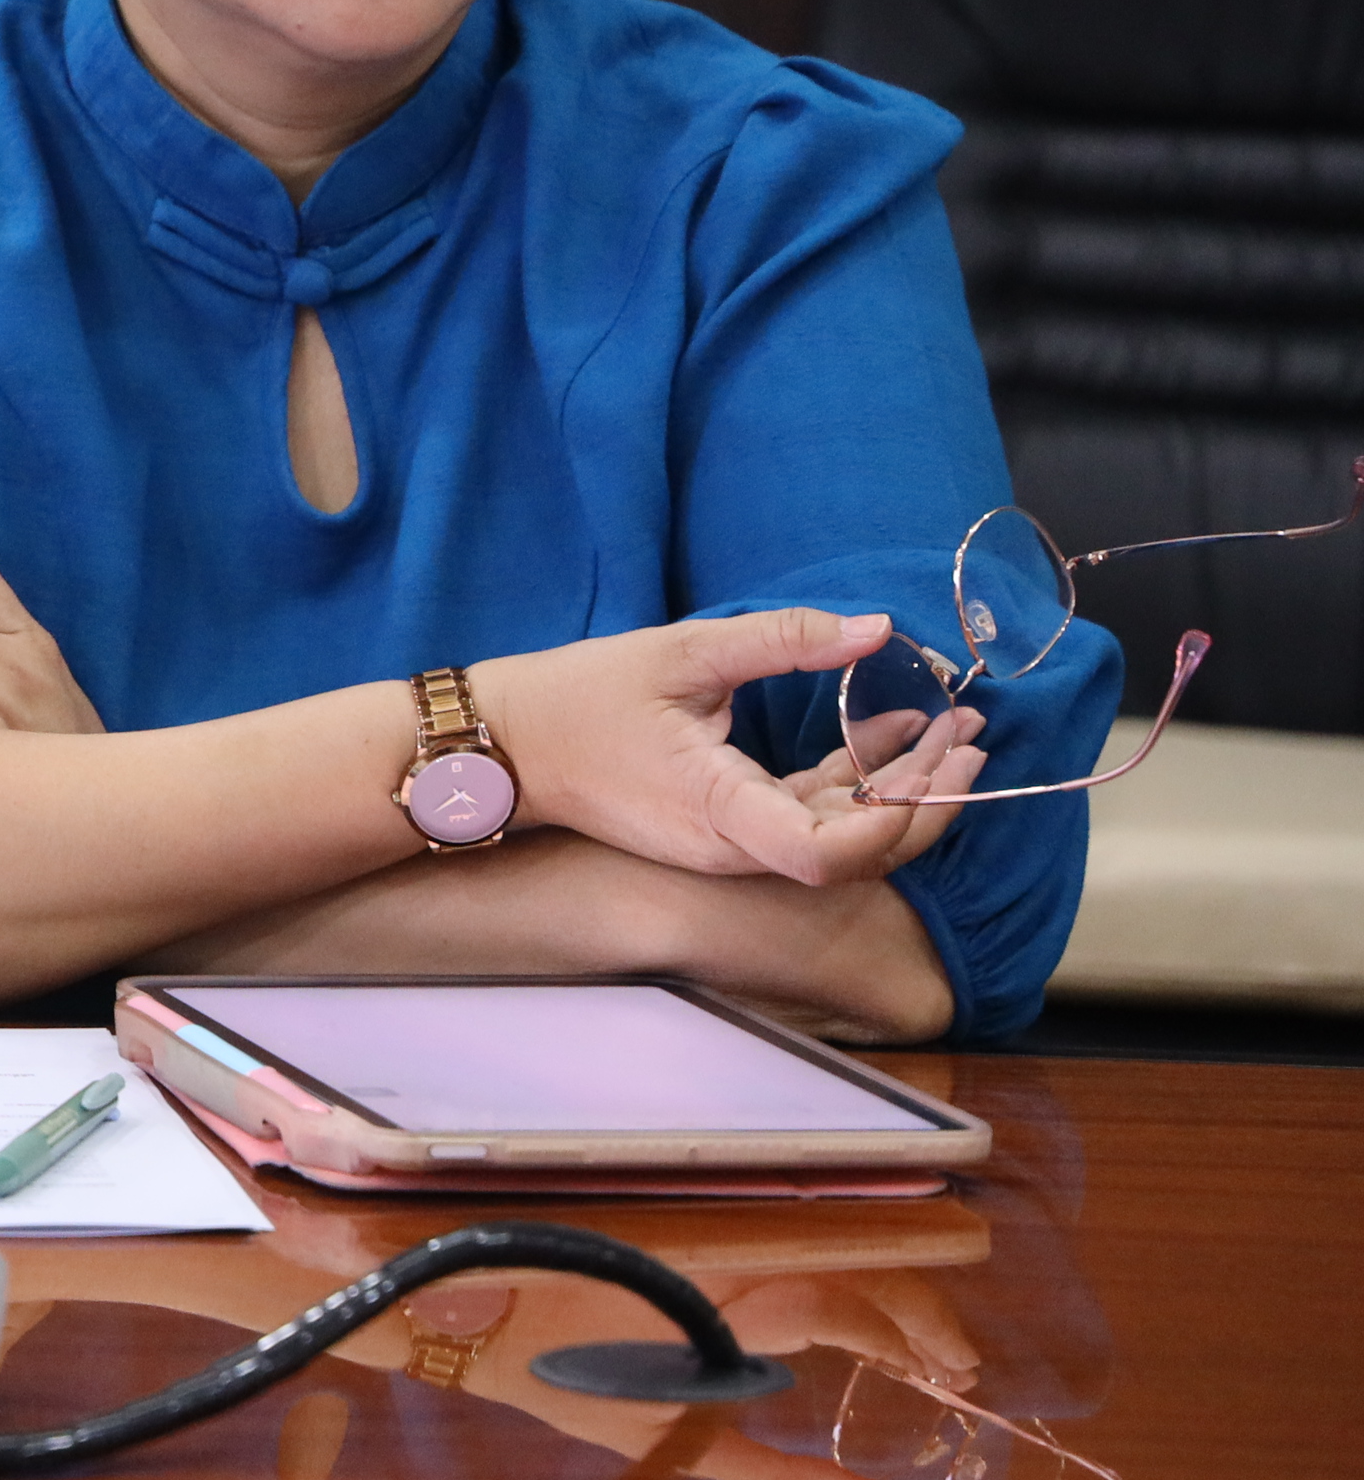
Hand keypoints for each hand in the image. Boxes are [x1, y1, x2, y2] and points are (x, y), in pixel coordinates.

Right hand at [473, 610, 978, 888]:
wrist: (505, 745)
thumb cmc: (579, 699)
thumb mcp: (682, 652)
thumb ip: (784, 639)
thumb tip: (879, 626)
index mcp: (720, 812)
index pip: (830, 853)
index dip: (899, 819)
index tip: (943, 759)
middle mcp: (732, 848)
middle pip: (855, 852)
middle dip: (927, 797)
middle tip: (976, 737)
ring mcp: (727, 846)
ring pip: (838, 839)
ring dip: (900, 789)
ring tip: (954, 733)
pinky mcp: (723, 830)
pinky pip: (805, 819)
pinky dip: (855, 784)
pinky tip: (890, 734)